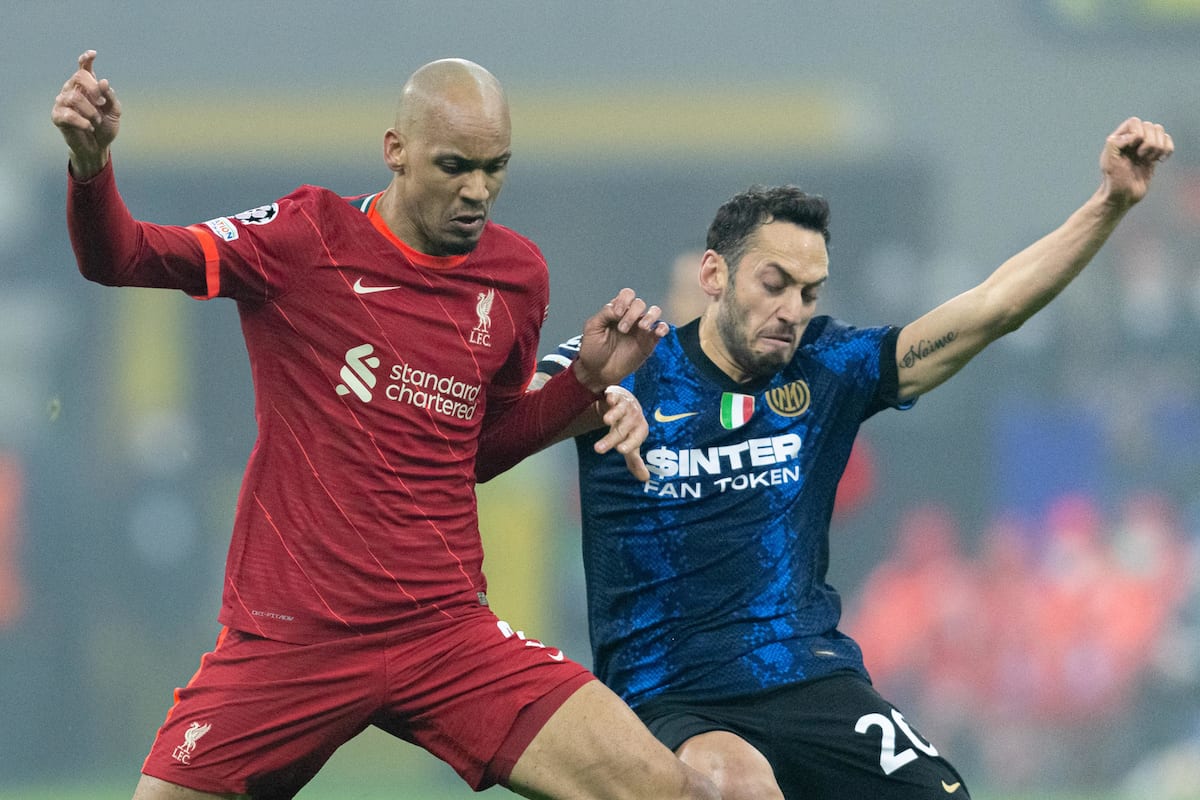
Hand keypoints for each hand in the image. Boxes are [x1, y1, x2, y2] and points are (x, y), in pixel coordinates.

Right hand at [51, 50, 120, 178]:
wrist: (98, 146)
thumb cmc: (105, 126)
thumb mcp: (114, 112)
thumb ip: (110, 96)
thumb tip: (103, 81)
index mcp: (86, 86)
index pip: (83, 68)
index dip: (86, 60)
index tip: (93, 54)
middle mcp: (72, 89)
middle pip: (79, 77)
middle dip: (94, 90)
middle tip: (102, 104)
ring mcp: (62, 102)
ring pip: (74, 97)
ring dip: (90, 111)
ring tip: (97, 121)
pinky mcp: (57, 116)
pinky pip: (68, 114)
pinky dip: (82, 121)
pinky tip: (89, 127)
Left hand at [572, 288, 667, 393]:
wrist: (597, 372)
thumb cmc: (593, 349)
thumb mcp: (592, 328)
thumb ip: (605, 313)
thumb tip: (619, 309)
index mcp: (616, 311)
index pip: (627, 295)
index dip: (624, 300)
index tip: (616, 313)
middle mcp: (630, 317)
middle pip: (640, 303)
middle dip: (631, 314)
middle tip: (622, 329)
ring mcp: (641, 330)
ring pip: (655, 312)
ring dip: (650, 317)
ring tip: (642, 328)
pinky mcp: (649, 342)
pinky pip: (662, 329)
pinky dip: (663, 327)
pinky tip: (657, 332)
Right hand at [591, 385, 651, 480]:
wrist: (626, 402)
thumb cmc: (628, 427)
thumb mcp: (631, 443)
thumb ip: (635, 461)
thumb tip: (645, 478)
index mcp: (639, 431)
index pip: (634, 440)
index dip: (629, 444)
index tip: (620, 450)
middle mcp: (634, 418)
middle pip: (622, 430)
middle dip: (611, 439)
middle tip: (597, 449)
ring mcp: (625, 406)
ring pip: (619, 411)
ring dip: (614, 415)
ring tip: (606, 421)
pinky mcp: (616, 395)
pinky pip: (614, 396)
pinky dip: (612, 397)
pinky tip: (608, 399)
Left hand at [1099, 117, 1172, 209]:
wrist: (1123, 196)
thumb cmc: (1114, 180)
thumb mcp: (1108, 161)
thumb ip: (1114, 143)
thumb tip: (1132, 136)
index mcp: (1120, 137)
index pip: (1135, 121)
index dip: (1137, 134)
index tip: (1130, 149)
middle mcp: (1132, 138)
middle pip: (1151, 126)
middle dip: (1148, 143)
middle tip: (1139, 157)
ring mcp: (1145, 145)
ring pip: (1161, 132)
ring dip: (1157, 147)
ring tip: (1147, 160)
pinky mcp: (1155, 153)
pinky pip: (1168, 141)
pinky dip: (1167, 149)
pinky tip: (1159, 160)